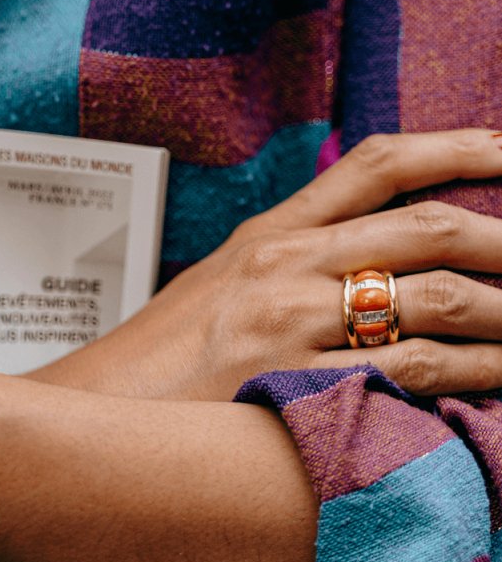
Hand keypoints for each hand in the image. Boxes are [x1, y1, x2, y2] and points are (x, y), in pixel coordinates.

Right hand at [30, 129, 501, 399]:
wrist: (100, 415)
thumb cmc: (164, 358)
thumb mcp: (224, 284)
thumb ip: (294, 258)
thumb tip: (371, 252)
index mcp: (272, 231)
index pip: (376, 164)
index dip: (454, 146)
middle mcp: (288, 262)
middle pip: (426, 225)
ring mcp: (295, 320)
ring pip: (436, 294)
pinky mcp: (301, 380)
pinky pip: (415, 369)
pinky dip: (476, 371)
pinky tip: (501, 379)